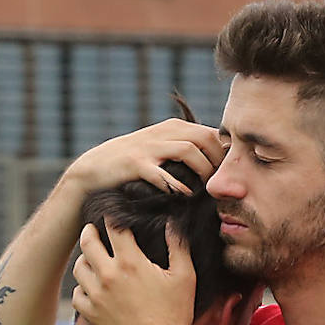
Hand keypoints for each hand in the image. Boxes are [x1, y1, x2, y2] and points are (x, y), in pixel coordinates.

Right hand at [64, 118, 223, 197]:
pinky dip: (177, 185)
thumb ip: (184, 151)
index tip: (231, 176)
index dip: (226, 153)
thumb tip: (216, 165)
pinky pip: (162, 173)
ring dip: (203, 170)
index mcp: (173, 127)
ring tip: (207, 191)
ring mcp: (149, 146)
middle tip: (223, 185)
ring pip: (189, 149)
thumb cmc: (133, 166)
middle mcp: (163, 132)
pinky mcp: (135, 163)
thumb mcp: (161, 150)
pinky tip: (185, 197)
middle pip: (205, 137)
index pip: (212, 132)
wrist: (94, 169)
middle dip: (219, 161)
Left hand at [73, 220, 194, 324]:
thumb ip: (178, 246)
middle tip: (95, 230)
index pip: (113, 226)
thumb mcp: (185, 278)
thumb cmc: (174, 316)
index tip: (114, 216)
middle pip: (87, 241)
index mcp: (130, 262)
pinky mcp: (91, 313)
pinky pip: (76, 293)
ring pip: (78, 266)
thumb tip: (172, 223)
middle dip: (91, 231)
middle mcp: (108, 275)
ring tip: (92, 258)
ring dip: (85, 259)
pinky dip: (81, 287)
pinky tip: (91, 287)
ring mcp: (96, 295)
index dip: (113, 217)